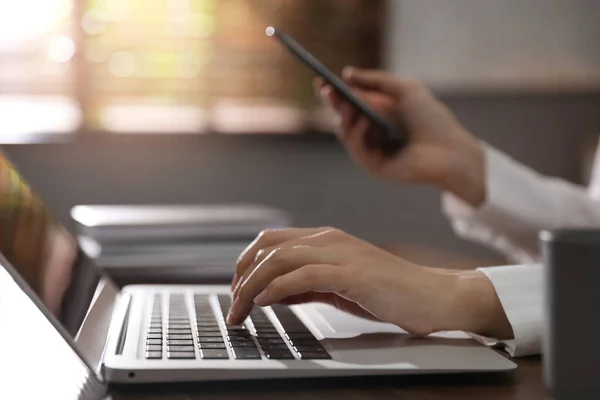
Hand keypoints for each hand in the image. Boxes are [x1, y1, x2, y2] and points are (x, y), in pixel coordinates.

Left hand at [229, 228, 512, 338]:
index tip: (237, 290)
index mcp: (326, 238)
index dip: (247, 264)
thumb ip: (306, 285)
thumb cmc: (388, 292)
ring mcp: (341, 253)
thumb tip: (271, 293)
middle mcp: (330, 239)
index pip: (272, 241)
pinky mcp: (352, 273)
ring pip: (280, 260)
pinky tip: (265, 302)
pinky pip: (304, 276)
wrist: (432, 296)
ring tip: (241, 308)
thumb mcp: (338, 286)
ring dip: (252, 286)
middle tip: (233, 304)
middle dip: (242, 275)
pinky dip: (278, 288)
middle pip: (269, 247)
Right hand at [316, 68, 485, 206]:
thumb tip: (346, 73)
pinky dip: (357, 134)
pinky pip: (357, 149)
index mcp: (380, 115)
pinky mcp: (374, 167)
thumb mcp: (405, 90)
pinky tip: (364, 123)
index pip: (351, 103)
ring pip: (346, 133)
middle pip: (344, 117)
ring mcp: (372, 151)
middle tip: (325, 90)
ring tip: (347, 105)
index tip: (321, 80)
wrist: (450, 150)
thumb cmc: (432, 119)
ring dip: (344, 117)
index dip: (336, 93)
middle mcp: (373, 133)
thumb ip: (376, 80)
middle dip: (334, 103)